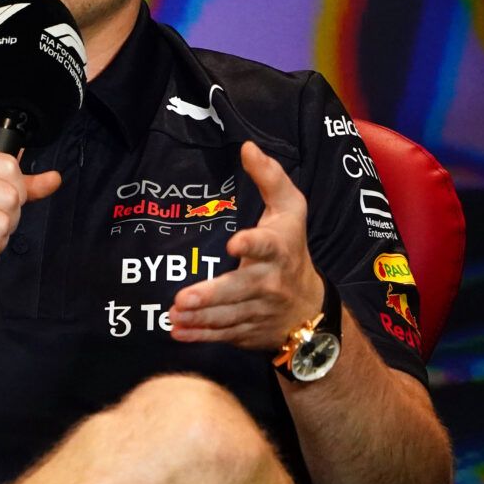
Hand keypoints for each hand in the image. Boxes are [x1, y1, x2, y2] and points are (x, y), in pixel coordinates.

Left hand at [170, 142, 321, 350]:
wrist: (310, 308)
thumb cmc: (292, 248)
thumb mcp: (290, 210)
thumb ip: (270, 178)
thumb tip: (247, 147)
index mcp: (277, 249)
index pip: (266, 246)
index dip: (251, 245)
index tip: (234, 243)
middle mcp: (269, 282)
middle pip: (241, 289)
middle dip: (212, 295)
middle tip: (183, 298)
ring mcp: (258, 310)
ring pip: (228, 316)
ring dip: (199, 318)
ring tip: (174, 315)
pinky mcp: (247, 329)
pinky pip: (223, 334)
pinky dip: (200, 336)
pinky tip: (177, 332)